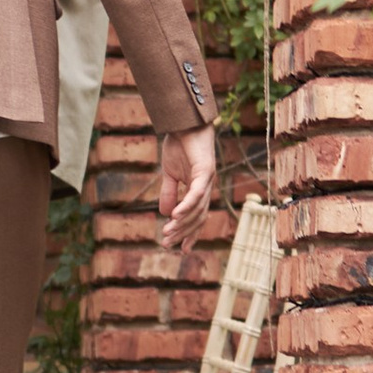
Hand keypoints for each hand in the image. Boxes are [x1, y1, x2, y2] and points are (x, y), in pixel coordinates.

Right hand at [157, 124, 217, 256]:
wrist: (184, 123)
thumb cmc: (179, 144)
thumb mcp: (170, 173)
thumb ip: (169, 192)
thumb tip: (165, 214)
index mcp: (199, 189)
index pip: (197, 217)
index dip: (191, 234)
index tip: (181, 250)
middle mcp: (207, 187)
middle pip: (198, 217)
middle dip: (182, 232)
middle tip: (166, 243)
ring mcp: (208, 179)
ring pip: (197, 208)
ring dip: (182, 222)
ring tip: (167, 231)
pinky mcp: (205, 170)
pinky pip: (196, 193)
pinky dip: (187, 205)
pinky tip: (175, 215)